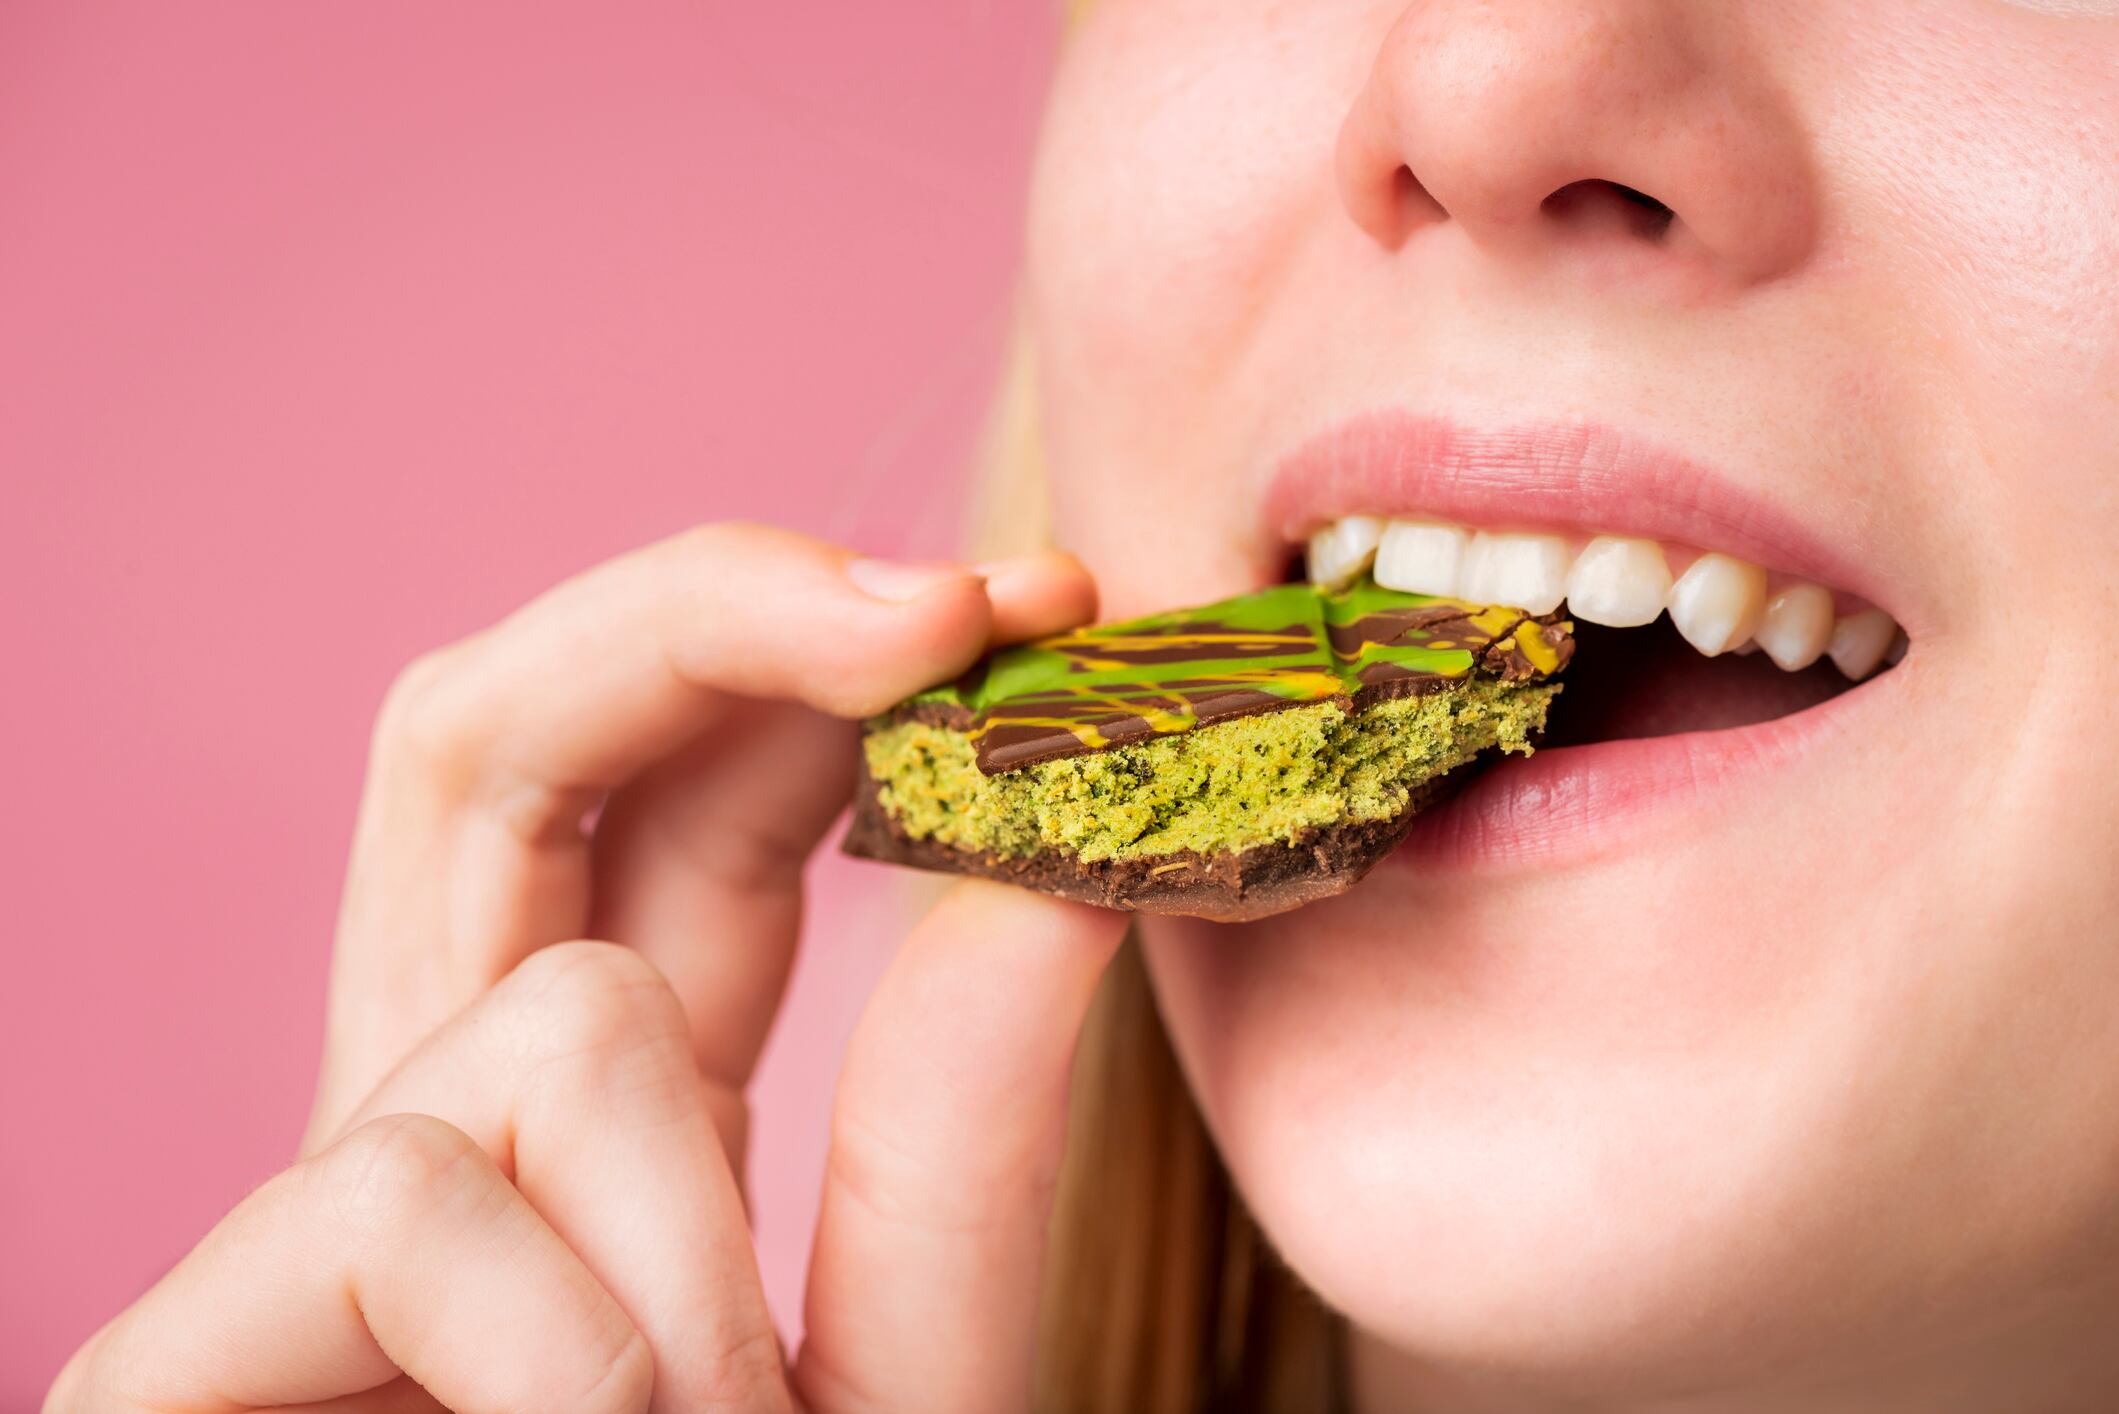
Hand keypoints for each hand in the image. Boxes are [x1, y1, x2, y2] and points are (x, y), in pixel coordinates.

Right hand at [47, 524, 1128, 1412]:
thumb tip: (1042, 890)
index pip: (665, 797)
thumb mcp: (907, 1387)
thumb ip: (950, 1164)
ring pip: (531, 1007)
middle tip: (947, 612)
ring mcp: (300, 1240)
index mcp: (606, 1129)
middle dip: (713, 620)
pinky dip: (585, 1354)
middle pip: (487, 738)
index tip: (1027, 605)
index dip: (814, 649)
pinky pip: (408, 1194)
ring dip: (702, 1244)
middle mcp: (437, 1131)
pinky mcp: (175, 1357)